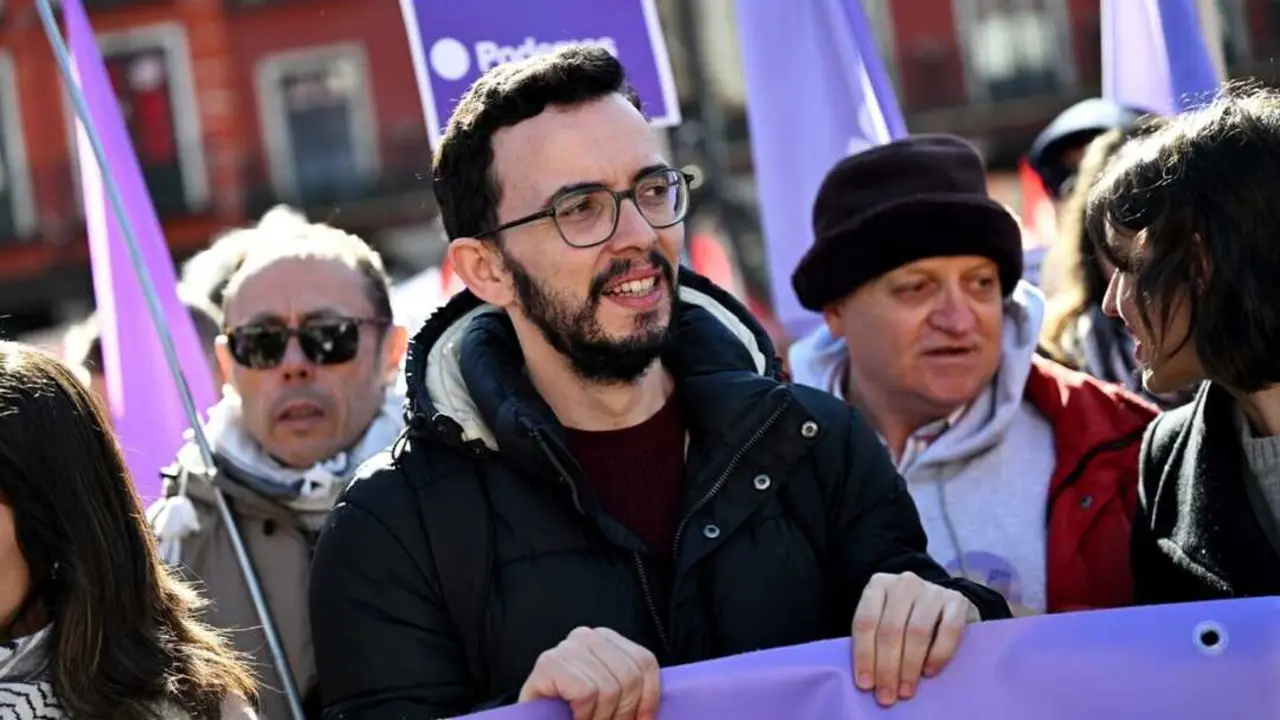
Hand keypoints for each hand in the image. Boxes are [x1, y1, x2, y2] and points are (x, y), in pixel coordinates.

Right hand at [518, 626, 660, 719]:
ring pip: (609, 688)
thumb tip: (651, 711)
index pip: (644, 662)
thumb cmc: (570, 705)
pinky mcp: (548, 663)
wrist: (533, 714)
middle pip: (629, 677)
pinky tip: (576, 717)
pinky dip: (585, 714)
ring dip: (602, 718)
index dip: (649, 697)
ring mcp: (566, 648)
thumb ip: (629, 689)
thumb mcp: (607, 692)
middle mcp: (586, 636)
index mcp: (606, 639)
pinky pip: (585, 693)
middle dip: (625, 713)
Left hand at [850, 571, 978, 706]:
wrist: (945, 602)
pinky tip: (929, 672)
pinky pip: (948, 632)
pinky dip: (938, 655)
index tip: (865, 684)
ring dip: (909, 666)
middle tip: (886, 695)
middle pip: (890, 629)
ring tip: (905, 690)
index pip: (865, 621)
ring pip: (917, 632)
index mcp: (879, 584)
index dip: (864, 655)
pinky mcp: (957, 601)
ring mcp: (932, 590)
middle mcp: (904, 583)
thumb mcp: (884, 617)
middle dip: (887, 667)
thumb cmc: (906, 615)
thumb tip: (869, 678)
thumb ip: (875, 638)